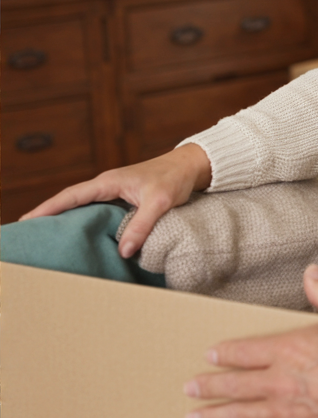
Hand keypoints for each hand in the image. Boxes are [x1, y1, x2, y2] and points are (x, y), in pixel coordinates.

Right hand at [19, 143, 211, 258]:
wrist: (191, 166)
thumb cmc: (175, 179)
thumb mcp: (160, 202)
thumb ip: (141, 225)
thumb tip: (123, 251)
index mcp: (109, 182)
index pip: (71, 195)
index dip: (48, 208)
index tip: (26, 220)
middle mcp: (107, 185)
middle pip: (70, 200)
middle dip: (47, 214)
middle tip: (27, 232)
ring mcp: (114, 191)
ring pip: (82, 205)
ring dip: (65, 217)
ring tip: (46, 236)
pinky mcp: (123, 198)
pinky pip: (96, 209)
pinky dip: (84, 219)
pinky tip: (79, 232)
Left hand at [186, 264, 317, 417]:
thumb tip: (312, 272)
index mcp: (291, 349)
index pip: (246, 351)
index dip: (226, 353)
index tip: (210, 354)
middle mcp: (282, 382)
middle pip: (235, 386)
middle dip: (209, 387)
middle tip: (190, 388)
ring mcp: (289, 411)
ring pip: (242, 415)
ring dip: (215, 417)